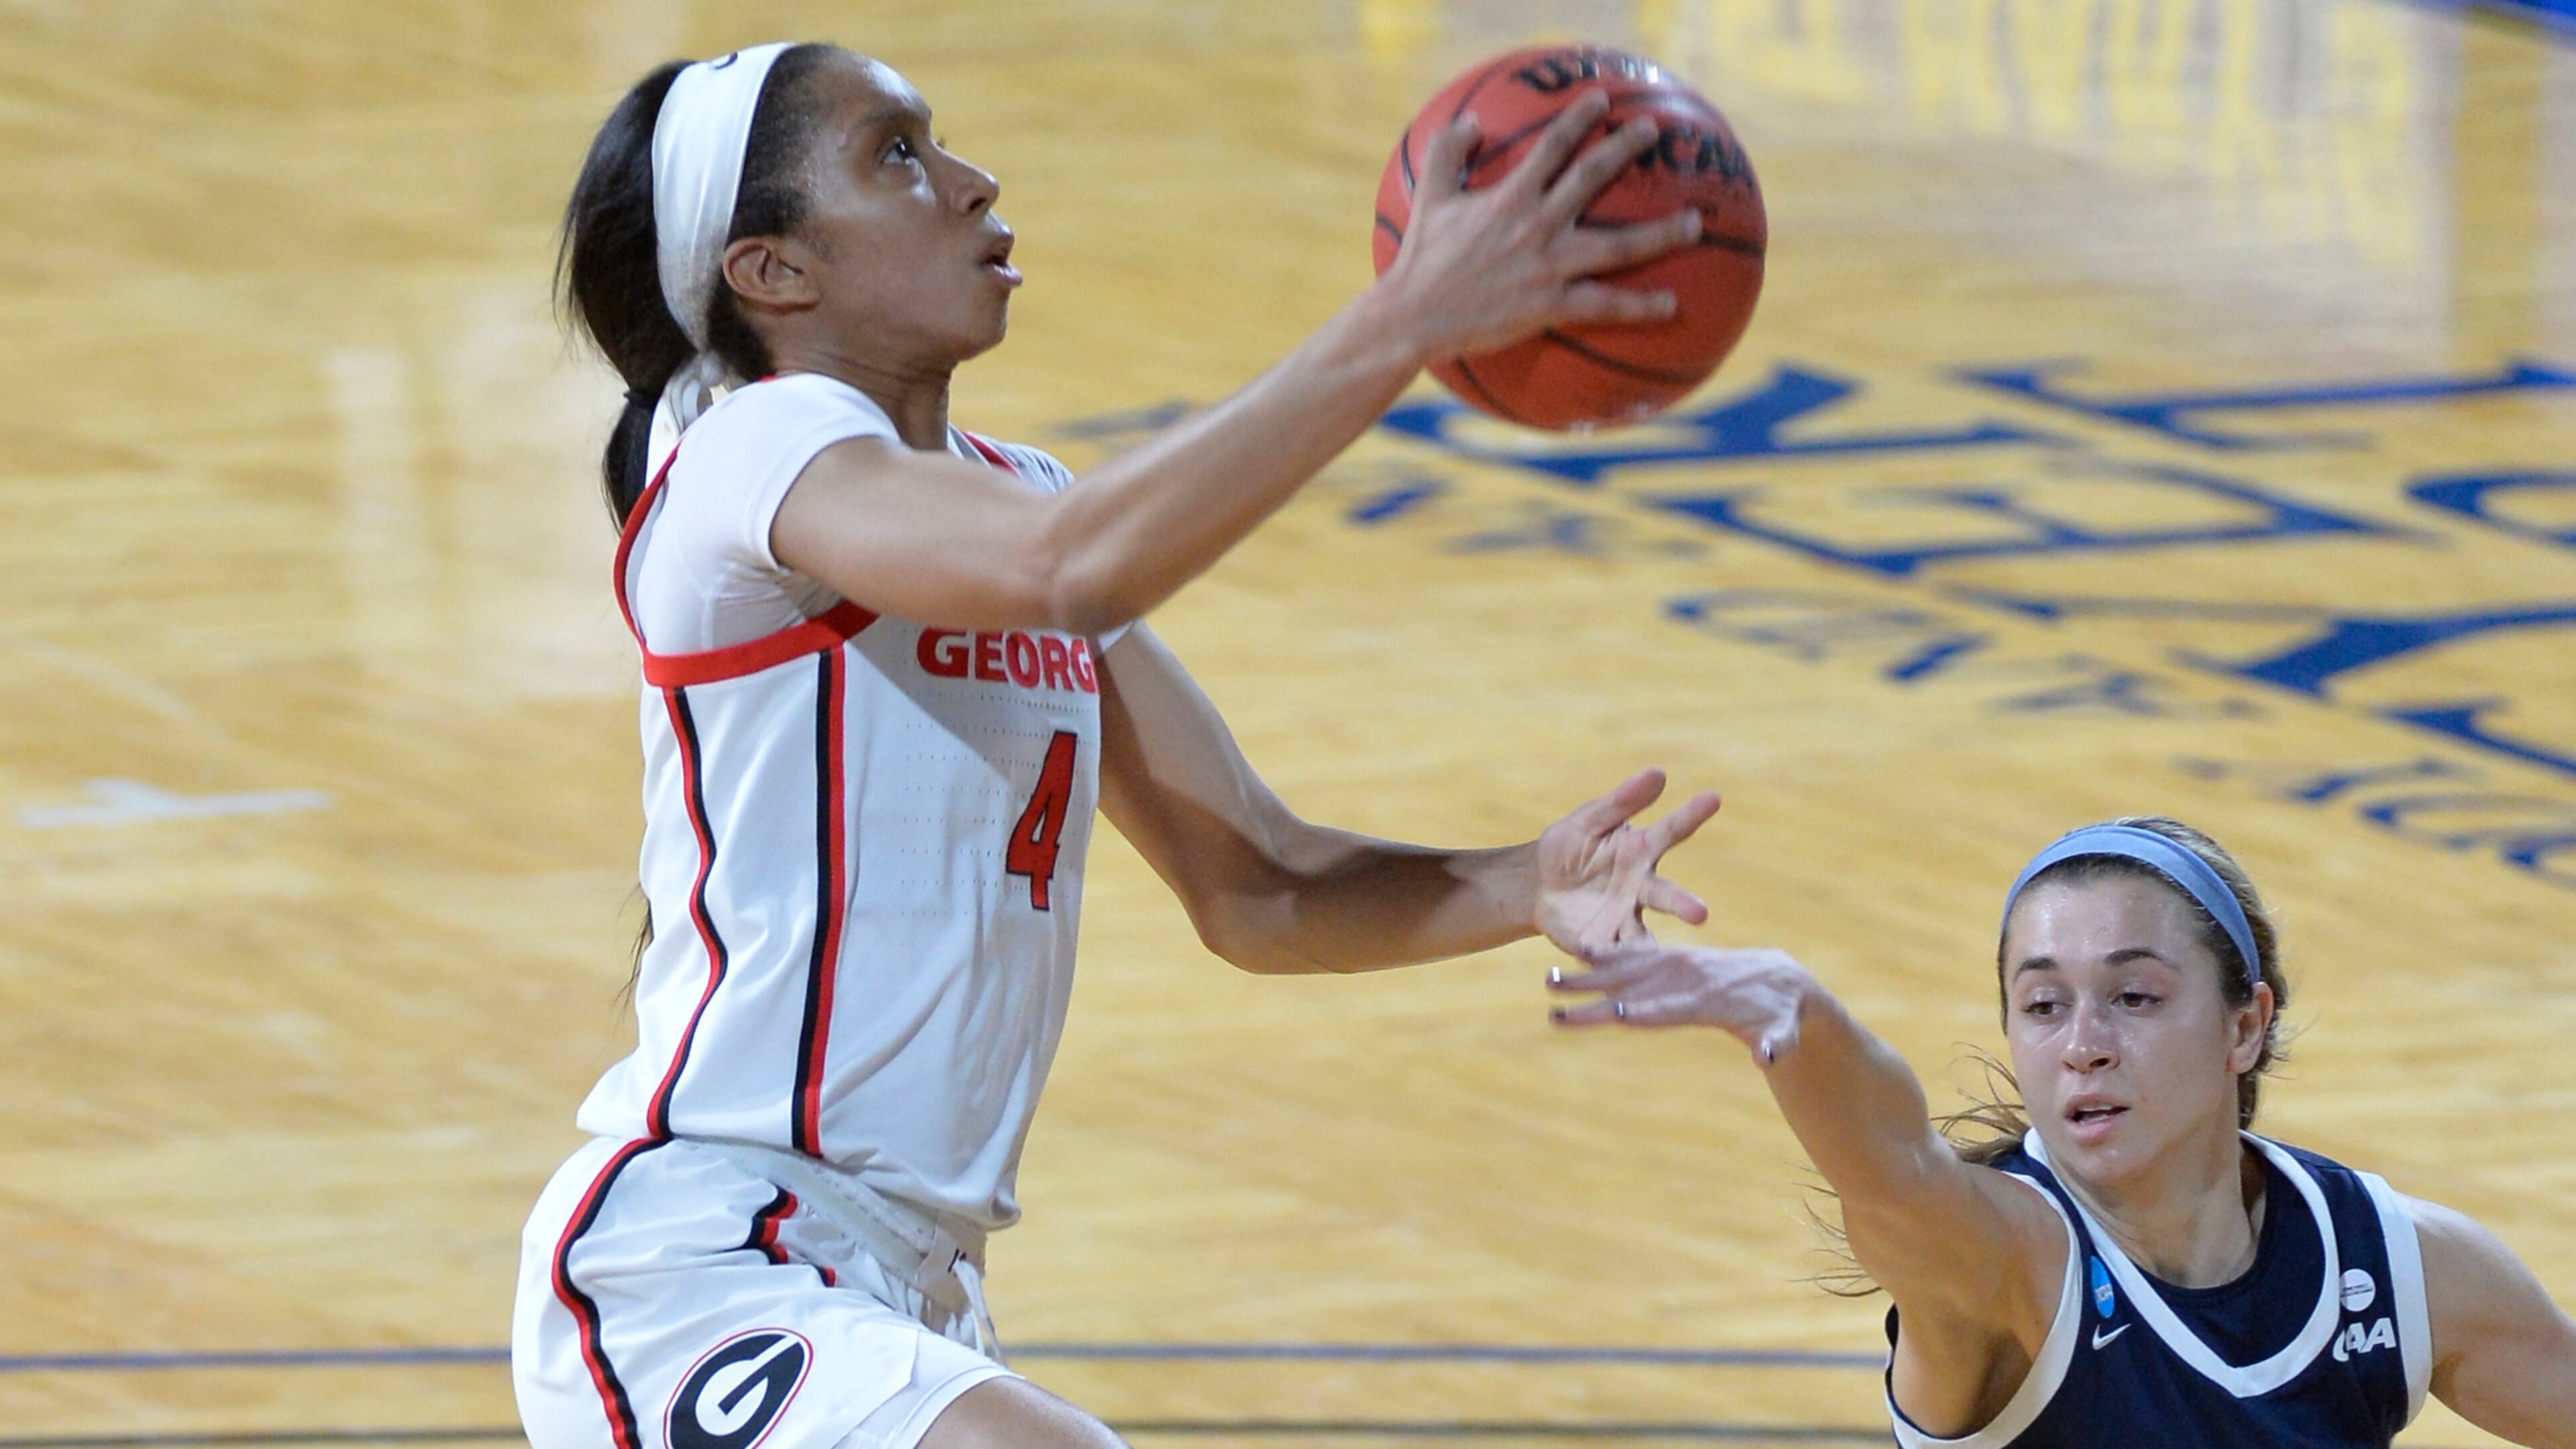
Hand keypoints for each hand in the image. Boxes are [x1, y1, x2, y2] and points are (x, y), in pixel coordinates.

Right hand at [1381, 90, 1704, 363]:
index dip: (1580, 118)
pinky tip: (1672, 304)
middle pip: (1594, 177)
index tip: (1603, 100)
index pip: (1553, 145)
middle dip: (1626, 149)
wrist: (1414, 317)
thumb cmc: (1421, 259)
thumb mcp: (1430, 197)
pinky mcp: (1551, 306)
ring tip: (1693, 224)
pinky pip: (1605, 305)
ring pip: (1618, 245)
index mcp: (1511, 196)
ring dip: (1661, 233)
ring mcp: (1549, 267)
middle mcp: (1537, 225)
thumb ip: (1448, 154)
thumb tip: (1470, 123)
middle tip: (1654, 132)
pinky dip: (1641, 306)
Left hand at [1531, 768, 1719, 958]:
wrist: (1538, 886)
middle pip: (1667, 896)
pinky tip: (1620, 983)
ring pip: (1645, 934)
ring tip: (1663, 960)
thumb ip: (1621, 803)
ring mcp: (1626, 919)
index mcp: (1642, 851)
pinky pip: (1614, 958)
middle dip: (1683, 905)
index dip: (1692, 813)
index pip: (1672, 830)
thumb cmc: (1570, 847)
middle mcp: (1642, 888)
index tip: (1714, 797)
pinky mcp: (1604, 944)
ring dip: (1652, 947)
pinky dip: (1617, 968)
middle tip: (1700, 914)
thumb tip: (1659, 772)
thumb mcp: (1588, 820)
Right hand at [1548, 941, 1813, 1060]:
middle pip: (1634, 986)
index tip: (1613, 1014)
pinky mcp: (1672, 957)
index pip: (1671, 1007)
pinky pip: (1635, 952)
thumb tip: (1767, 1058)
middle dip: (1595, 993)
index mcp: (1710, 999)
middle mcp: (1687, 976)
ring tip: (1549, 978)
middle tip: (1556, 1001)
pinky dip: (1608, 952)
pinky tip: (1578, 953)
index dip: (1645, 1011)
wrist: (1779, 976)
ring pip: (1626, 966)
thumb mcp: (1786, 1030)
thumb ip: (1776, 1044)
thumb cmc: (1780, 1013)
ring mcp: (1677, 963)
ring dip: (1588, 973)